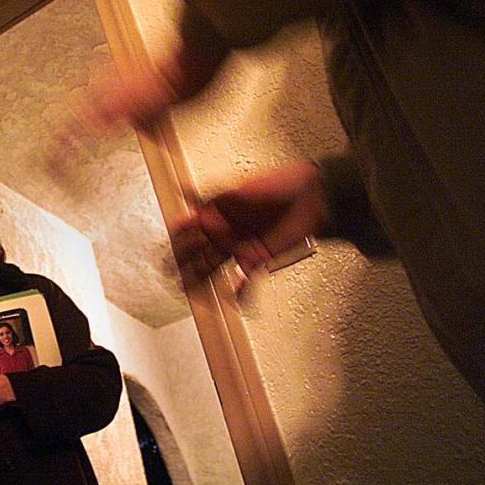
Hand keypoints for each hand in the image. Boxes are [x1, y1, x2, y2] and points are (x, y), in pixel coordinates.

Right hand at [174, 160, 328, 280]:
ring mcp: (239, 247)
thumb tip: (185, 193)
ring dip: (201, 281)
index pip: (188, 228)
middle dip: (183, 264)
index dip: (179, 238)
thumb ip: (213, 194)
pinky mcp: (256, 260)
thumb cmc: (280, 185)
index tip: (174, 246)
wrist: (312, 197)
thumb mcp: (241, 186)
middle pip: (196, 252)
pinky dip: (239, 292)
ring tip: (192, 292)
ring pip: (212, 268)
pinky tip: (233, 298)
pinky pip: (244, 280)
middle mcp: (224, 232)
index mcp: (216, 212)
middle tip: (172, 274)